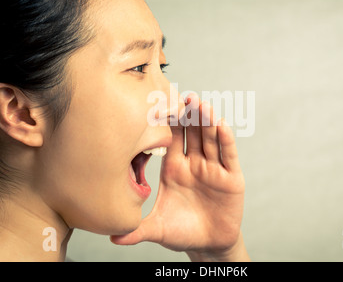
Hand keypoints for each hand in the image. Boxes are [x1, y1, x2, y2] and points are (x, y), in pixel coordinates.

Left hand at [111, 93, 248, 260]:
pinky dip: (225, 141)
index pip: (171, 139)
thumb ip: (137, 230)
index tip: (159, 104)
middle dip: (189, 115)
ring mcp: (213, 169)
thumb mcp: (157, 229)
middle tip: (183, 96)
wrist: (209, 245)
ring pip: (210, 139)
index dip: (167, 122)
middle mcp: (194, 163)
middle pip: (192, 133)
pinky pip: (228, 156)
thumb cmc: (182, 233)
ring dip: (207, 122)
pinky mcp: (231, 178)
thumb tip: (111, 237)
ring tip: (201, 105)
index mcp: (174, 168)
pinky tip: (221, 126)